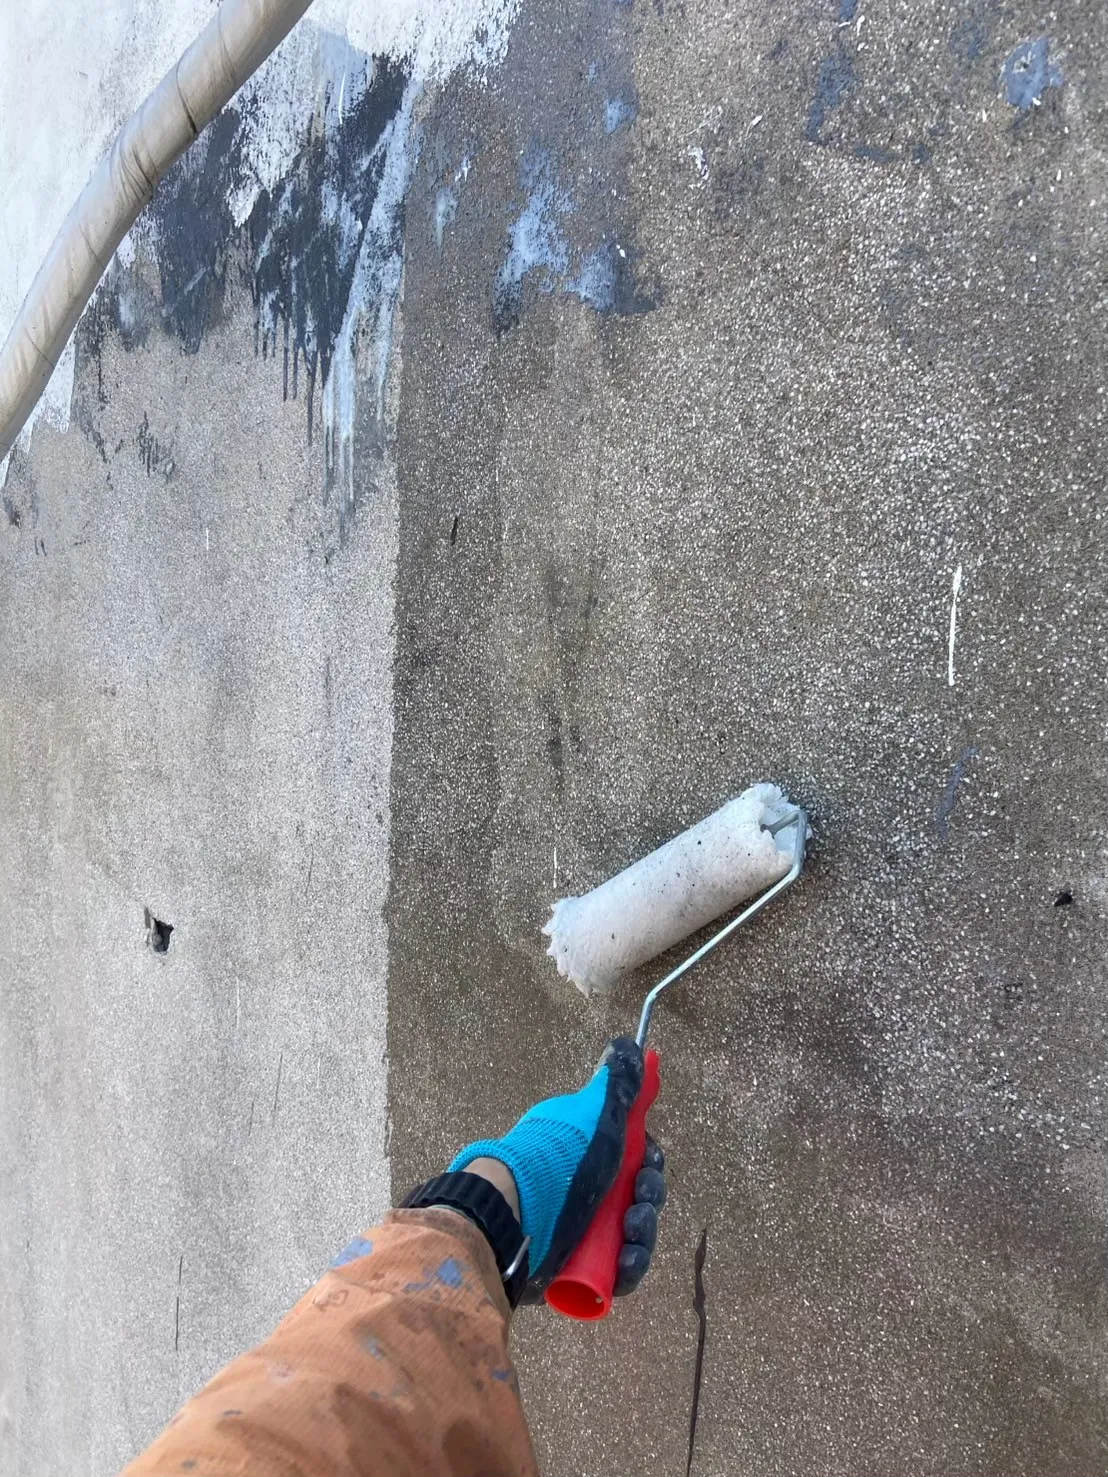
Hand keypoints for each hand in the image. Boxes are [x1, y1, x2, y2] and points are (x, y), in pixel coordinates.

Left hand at [450, 1037, 665, 1298]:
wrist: (514, 1215)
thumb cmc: (559, 1160)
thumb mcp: (595, 1114)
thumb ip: (618, 1080)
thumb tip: (631, 1042)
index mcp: (590, 1152)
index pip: (637, 1159)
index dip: (649, 1165)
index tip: (645, 1167)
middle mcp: (586, 1187)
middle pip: (638, 1199)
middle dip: (647, 1203)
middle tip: (636, 1209)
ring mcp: (579, 1228)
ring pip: (632, 1237)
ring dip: (641, 1238)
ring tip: (628, 1241)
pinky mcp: (574, 1265)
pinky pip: (615, 1270)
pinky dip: (626, 1268)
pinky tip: (623, 1267)